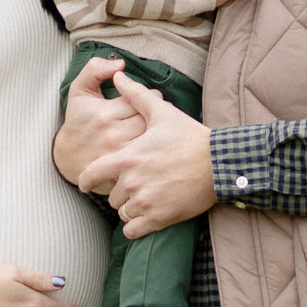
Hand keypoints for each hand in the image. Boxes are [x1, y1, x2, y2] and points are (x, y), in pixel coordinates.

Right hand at [53, 52, 146, 192]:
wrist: (66, 157)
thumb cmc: (78, 121)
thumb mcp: (79, 90)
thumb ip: (95, 69)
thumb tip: (120, 63)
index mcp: (106, 113)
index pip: (144, 99)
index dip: (150, 96)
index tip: (146, 99)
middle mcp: (115, 135)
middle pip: (152, 120)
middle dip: (157, 115)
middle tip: (154, 114)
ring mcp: (120, 156)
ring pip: (153, 140)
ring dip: (158, 133)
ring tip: (154, 129)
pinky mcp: (124, 172)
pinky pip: (147, 160)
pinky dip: (152, 153)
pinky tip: (148, 147)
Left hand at [90, 72, 216, 237]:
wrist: (219, 163)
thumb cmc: (190, 136)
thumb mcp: (162, 113)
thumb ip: (136, 95)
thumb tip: (118, 76)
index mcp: (127, 157)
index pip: (92, 174)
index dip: (86, 180)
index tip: (87, 184)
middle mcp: (131, 182)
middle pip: (111, 195)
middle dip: (119, 191)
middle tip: (135, 186)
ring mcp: (145, 202)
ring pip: (122, 213)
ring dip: (129, 208)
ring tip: (143, 199)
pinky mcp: (159, 218)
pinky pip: (133, 230)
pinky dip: (137, 226)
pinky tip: (146, 216)